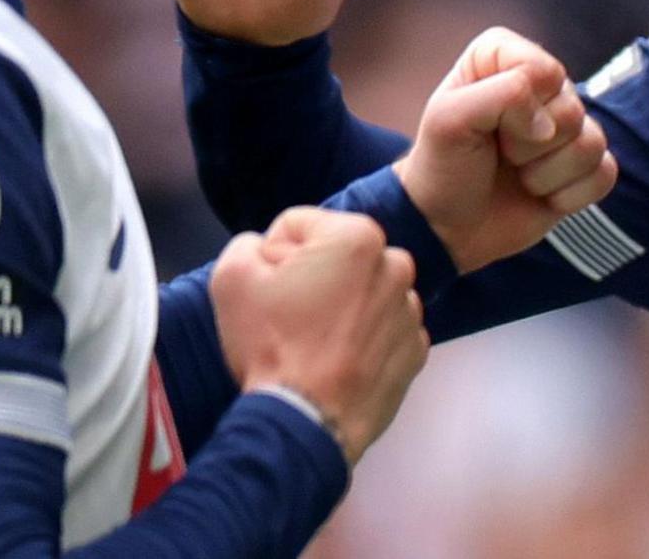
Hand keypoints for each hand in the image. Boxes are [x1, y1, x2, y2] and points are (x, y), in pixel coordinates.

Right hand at [210, 209, 427, 462]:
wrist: (305, 423)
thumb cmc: (270, 346)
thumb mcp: (232, 278)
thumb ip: (248, 244)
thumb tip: (265, 249)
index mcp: (358, 237)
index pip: (299, 226)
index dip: (271, 256)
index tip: (267, 289)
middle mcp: (396, 266)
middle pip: (335, 257)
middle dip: (311, 277)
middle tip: (289, 316)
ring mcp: (411, 311)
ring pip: (362, 292)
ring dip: (339, 307)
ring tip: (313, 342)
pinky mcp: (416, 350)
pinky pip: (382, 330)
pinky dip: (362, 340)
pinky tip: (337, 361)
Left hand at [394, 28, 617, 272]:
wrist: (448, 228)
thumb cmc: (444, 168)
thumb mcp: (450, 120)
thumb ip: (502, 96)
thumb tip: (550, 126)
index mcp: (504, 56)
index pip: (545, 70)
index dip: (518, 106)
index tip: (486, 126)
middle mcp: (541, 84)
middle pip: (571, 108)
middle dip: (530, 145)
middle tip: (500, 155)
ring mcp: (566, 125)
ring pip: (591, 143)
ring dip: (546, 174)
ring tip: (518, 176)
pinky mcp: (586, 165)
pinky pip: (605, 173)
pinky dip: (568, 195)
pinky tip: (541, 195)